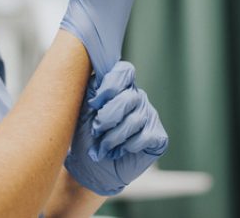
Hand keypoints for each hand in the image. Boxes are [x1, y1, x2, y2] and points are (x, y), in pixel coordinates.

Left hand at [64, 61, 168, 195]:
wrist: (90, 168)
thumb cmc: (85, 137)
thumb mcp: (81, 110)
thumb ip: (91, 90)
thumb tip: (97, 76)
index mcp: (119, 87)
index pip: (124, 71)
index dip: (110, 85)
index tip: (94, 104)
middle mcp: (136, 97)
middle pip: (128, 97)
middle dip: (107, 118)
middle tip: (96, 131)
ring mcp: (149, 116)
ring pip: (135, 120)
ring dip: (113, 137)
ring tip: (103, 147)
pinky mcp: (158, 136)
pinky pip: (145, 136)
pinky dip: (127, 147)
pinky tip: (120, 151)